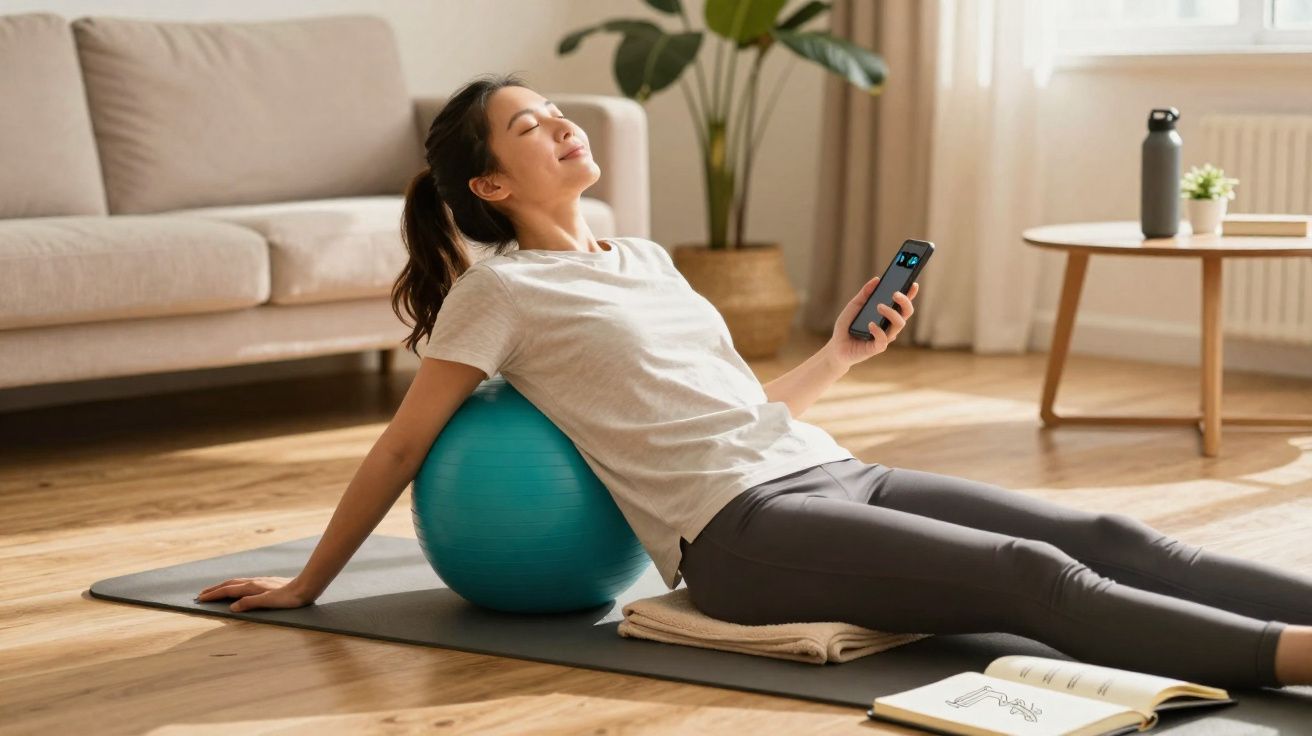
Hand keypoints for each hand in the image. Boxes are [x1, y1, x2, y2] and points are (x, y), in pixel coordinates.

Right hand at [196, 576, 311, 611]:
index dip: (214, 595)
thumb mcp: (269, 602)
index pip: (228, 590)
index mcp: (252, 587)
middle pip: (229, 584)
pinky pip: (244, 583)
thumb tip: (232, 607)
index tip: (200, 599)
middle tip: (201, 594)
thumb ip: (250, 603)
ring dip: (223, 586)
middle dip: (214, 589)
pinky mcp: (266, 583)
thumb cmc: (289, 597)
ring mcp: (260, 581)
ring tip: (215, 590)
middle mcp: (254, 582)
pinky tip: (237, 588)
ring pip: (236, 582)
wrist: (306, 586)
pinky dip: (234, 586)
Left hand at [824, 276, 918, 369]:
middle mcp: (889, 326)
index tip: (914, 284)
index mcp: (887, 315)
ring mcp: (885, 337)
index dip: (910, 294)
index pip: (902, 304)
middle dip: (905, 302)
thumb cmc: (847, 325)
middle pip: (906, 313)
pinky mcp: (876, 348)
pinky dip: (879, 330)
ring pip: (899, 325)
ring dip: (891, 313)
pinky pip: (884, 340)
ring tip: (879, 306)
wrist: (835, 346)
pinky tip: (870, 324)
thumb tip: (877, 279)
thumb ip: (865, 293)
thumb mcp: (854, 305)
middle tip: (895, 294)